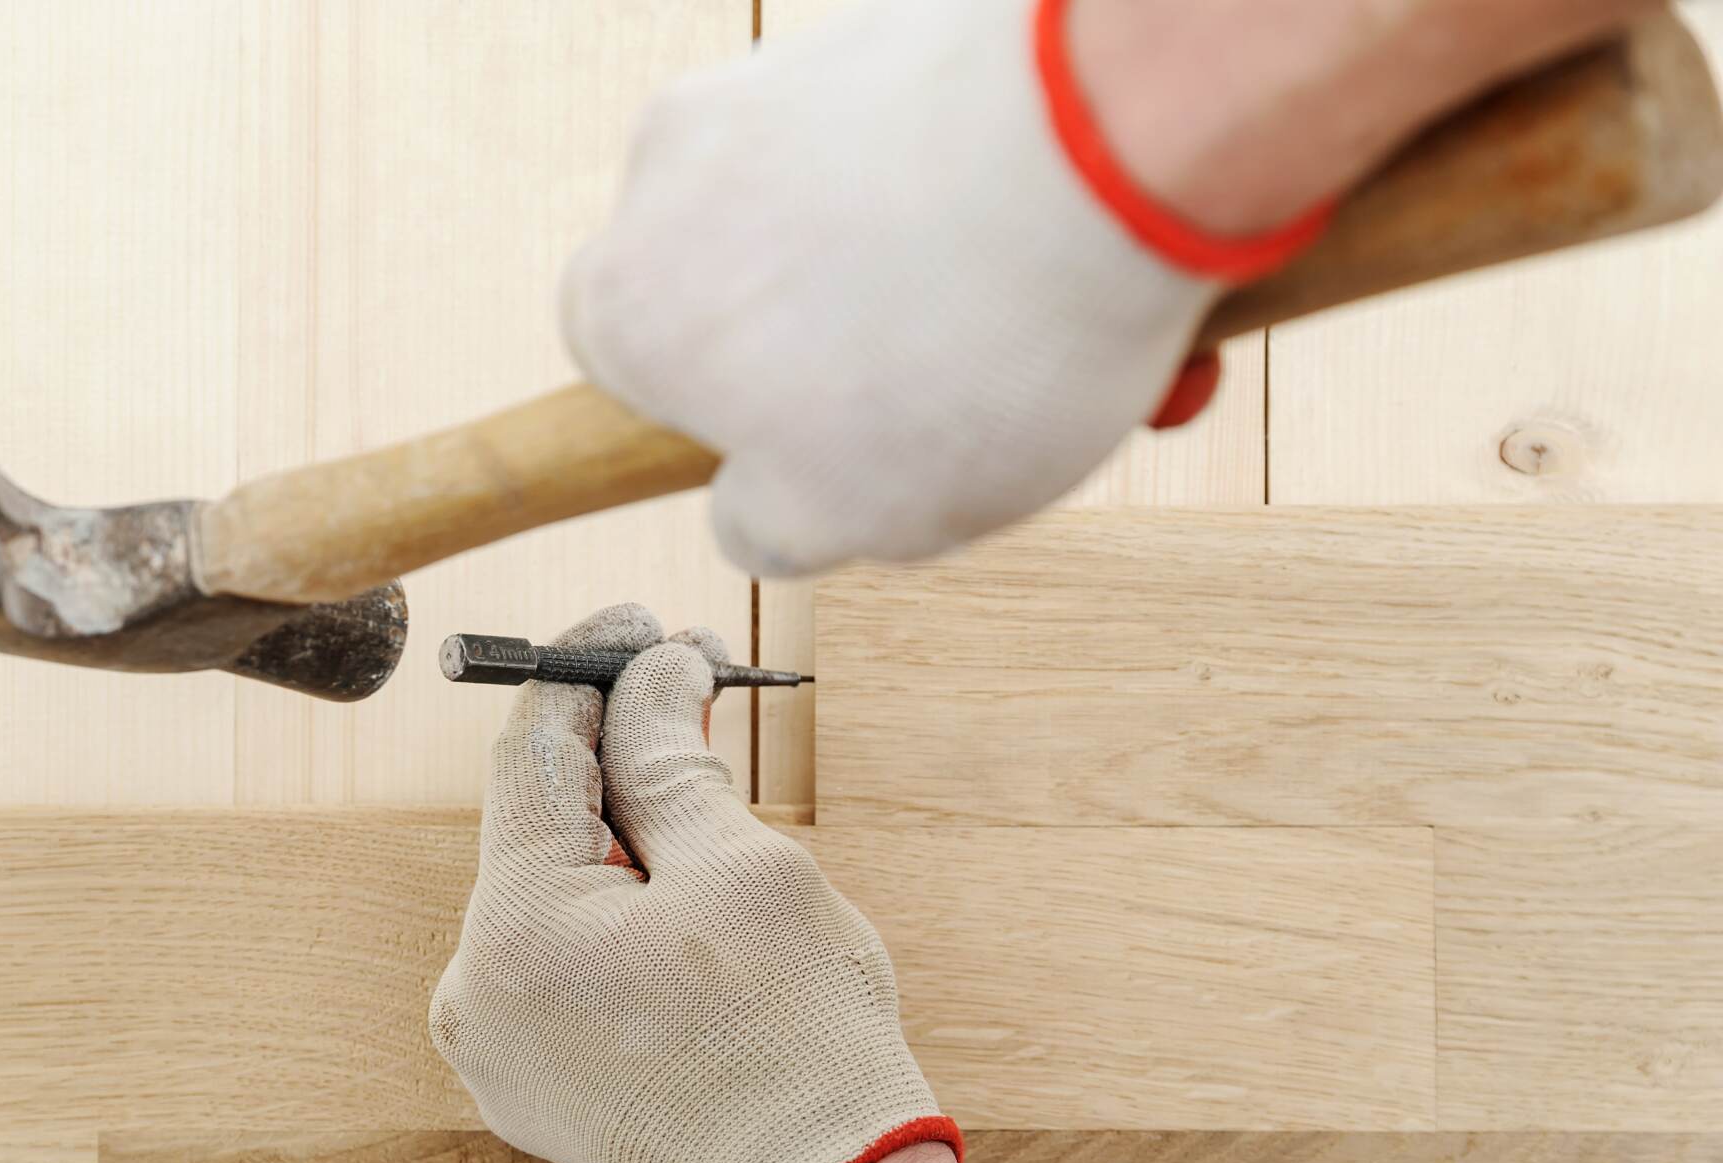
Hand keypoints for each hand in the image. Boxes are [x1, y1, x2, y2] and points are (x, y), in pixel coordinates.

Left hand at [428, 604, 961, 1162]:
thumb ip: (667, 754)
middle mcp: (477, 991)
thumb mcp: (738, 863)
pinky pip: (555, 949)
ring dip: (618, 823)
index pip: (532, 753)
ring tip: (700, 783)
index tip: (638, 627)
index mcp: (518, 931)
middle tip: (689, 686)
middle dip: (614, 747)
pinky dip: (608, 899)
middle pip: (535, 819)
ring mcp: (494, 1042)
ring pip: (548, 882)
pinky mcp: (525, 1071)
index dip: (587, 671)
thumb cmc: (795, 1035)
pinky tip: (674, 874)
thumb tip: (648, 670)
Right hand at [564, 0, 1649, 575]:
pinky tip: (1135, 270)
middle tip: (987, 424)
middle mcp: (691, 161)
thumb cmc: (979, 342)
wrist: (1142, 119)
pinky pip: (952, 155)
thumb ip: (782, 520)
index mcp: (635, 287)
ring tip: (1102, 358)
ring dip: (975, 306)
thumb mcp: (867, 510)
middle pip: (761, 292)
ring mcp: (807, 82)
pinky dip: (1029, 223)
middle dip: (867, 367)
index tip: (748, 441)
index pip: (614, 370)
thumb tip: (769, 499)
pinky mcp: (914, 34)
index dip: (701, 420)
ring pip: (873, 224)